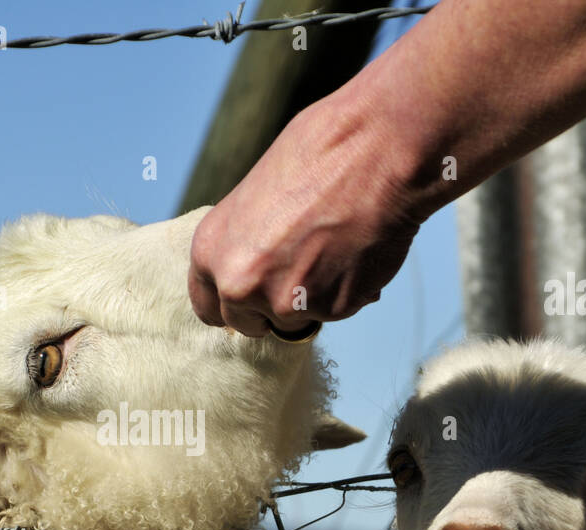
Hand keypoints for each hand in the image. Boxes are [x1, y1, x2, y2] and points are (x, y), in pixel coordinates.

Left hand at [188, 100, 422, 337]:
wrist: (377, 148)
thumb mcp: (255, 195)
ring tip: (334, 248)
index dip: (234, 302)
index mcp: (210, 252)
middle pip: (247, 324)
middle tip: (299, 269)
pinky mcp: (329, 309)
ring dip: (312, 298)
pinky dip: (348, 291)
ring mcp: (284, 302)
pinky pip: (335, 311)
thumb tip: (258, 269)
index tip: (254, 293)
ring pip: (295, 321)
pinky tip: (356, 250)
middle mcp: (238, 285)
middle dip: (270, 306)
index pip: (207, 306)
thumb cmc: (319, 154)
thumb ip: (245, 242)